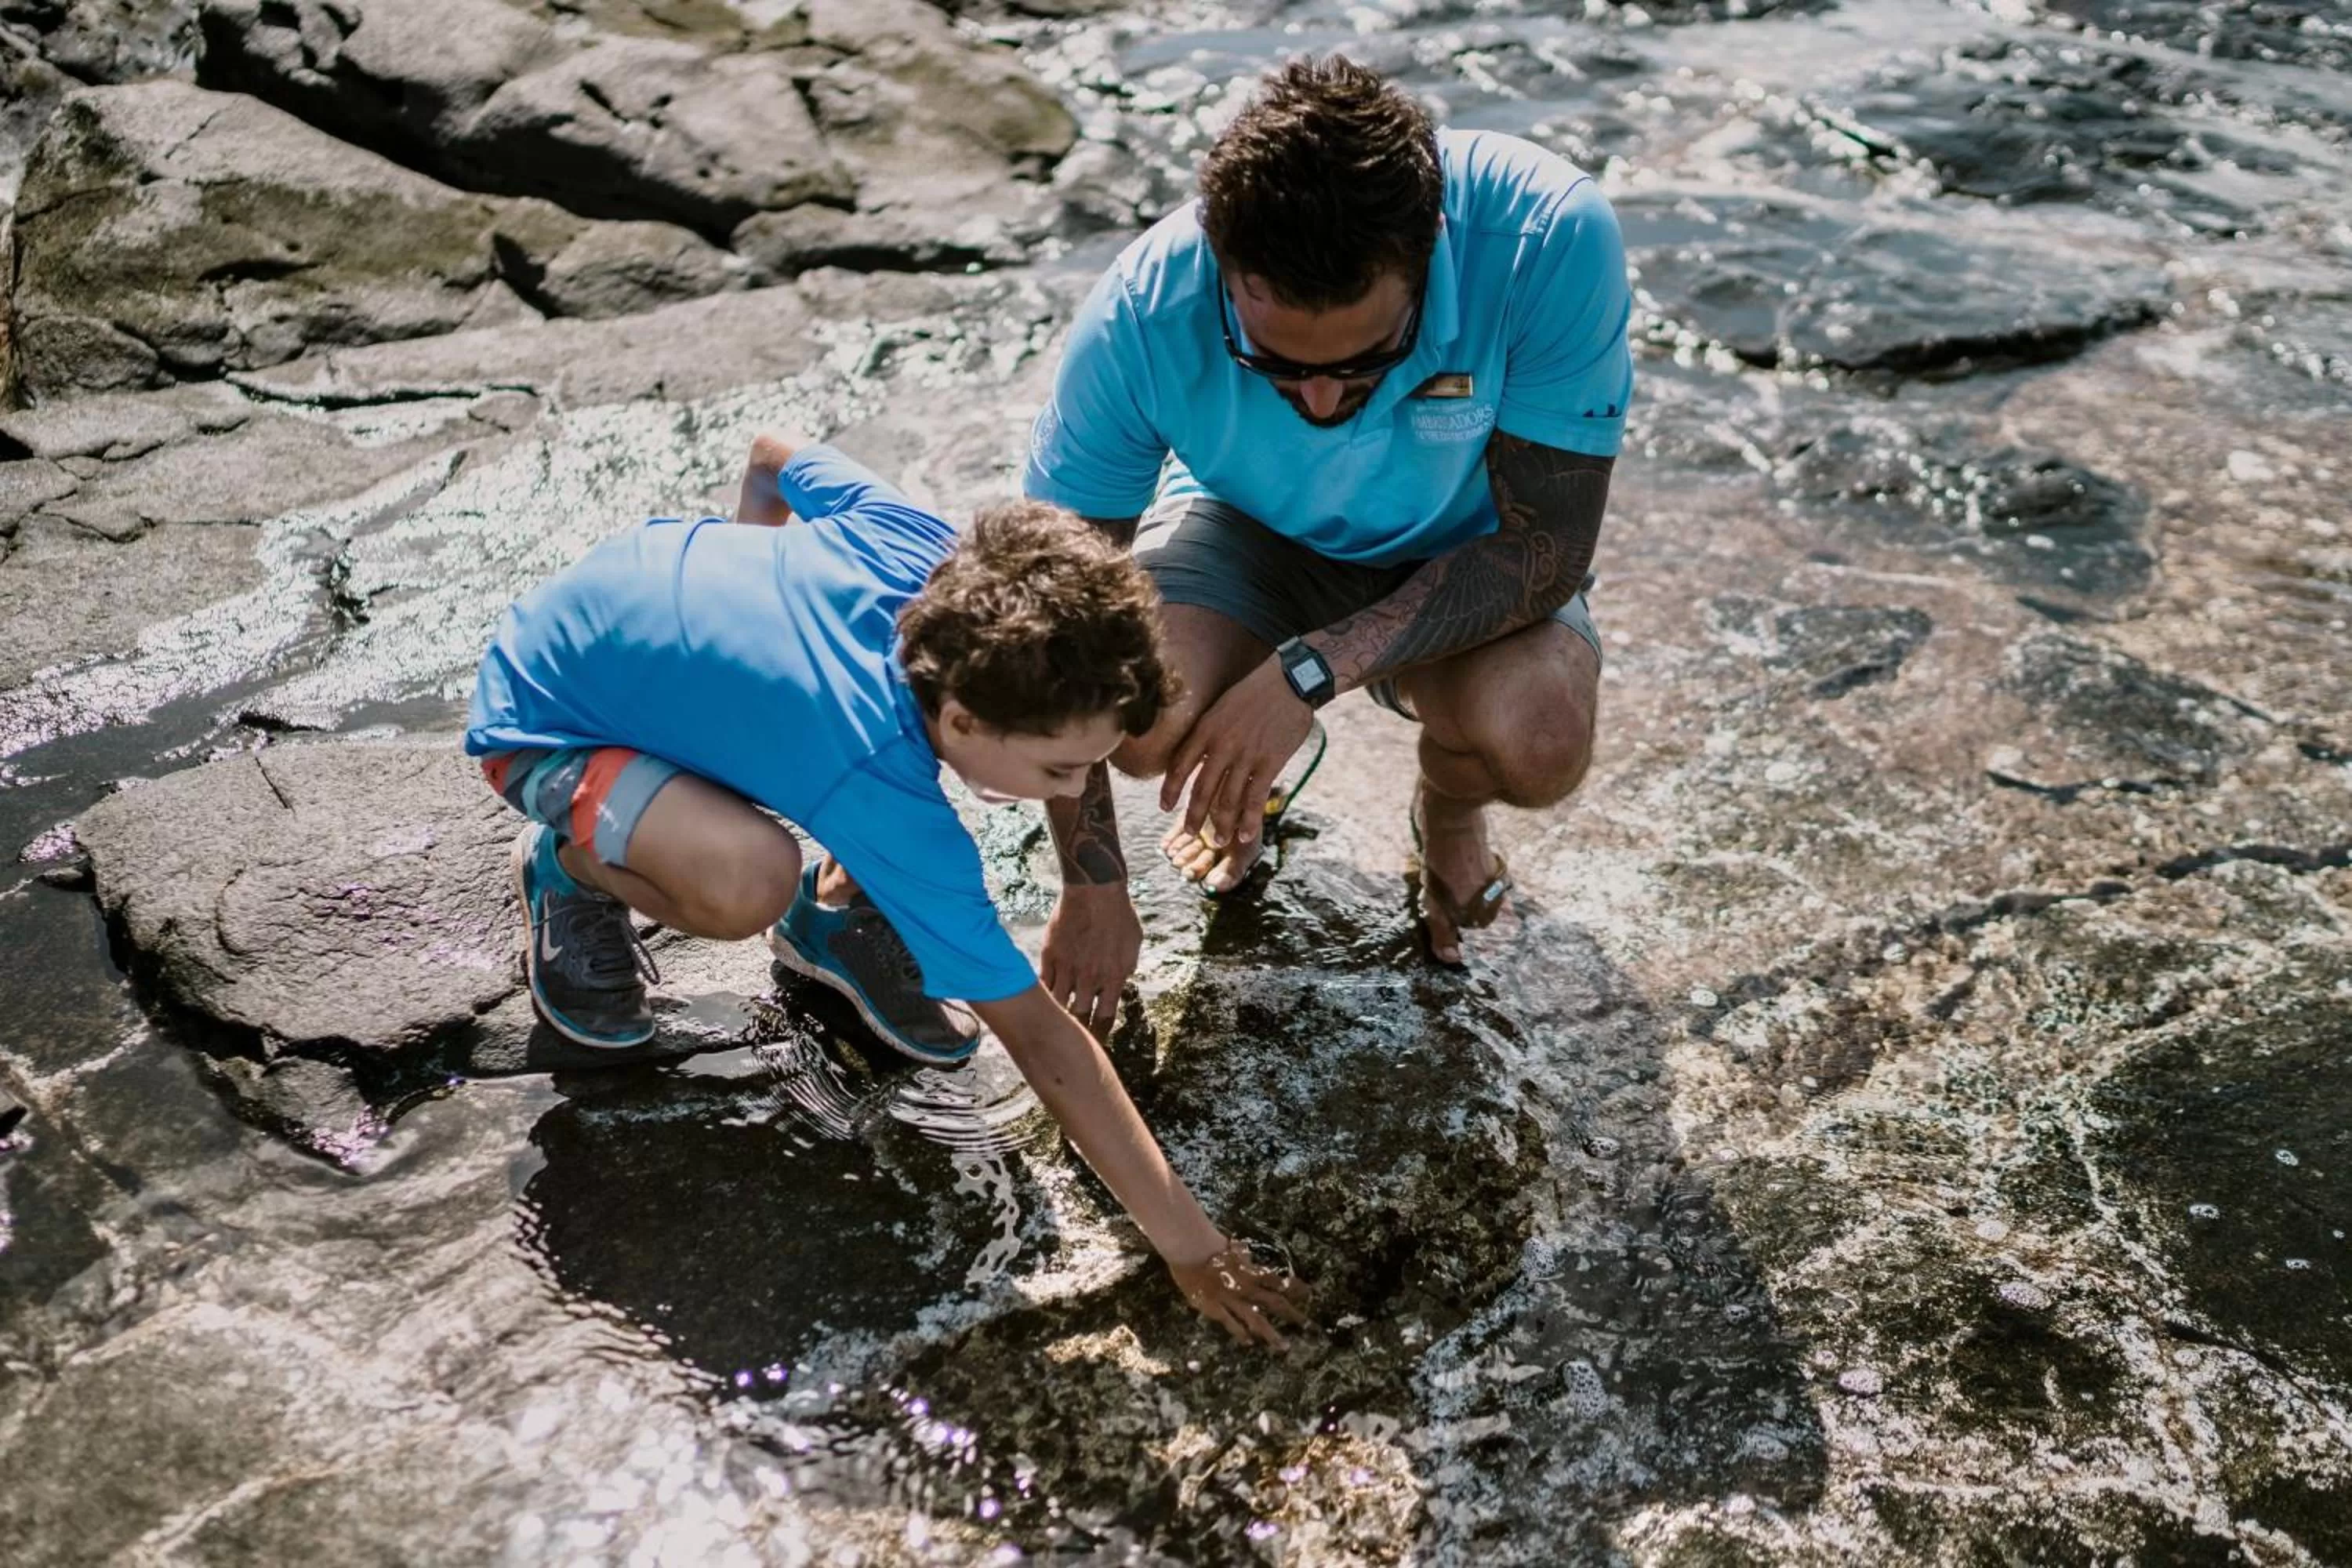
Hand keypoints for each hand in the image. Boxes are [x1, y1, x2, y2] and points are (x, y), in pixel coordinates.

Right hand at [1040, 881, 1140, 1037]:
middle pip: (1080, 1017)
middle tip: (1074, 1040)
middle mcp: (1089, 978)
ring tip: (1054, 1026)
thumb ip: (1126, 968)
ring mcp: (1067, 968)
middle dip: (1078, 1032)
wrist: (1094, 890)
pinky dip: (1043, 995)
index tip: (1097, 1042)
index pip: (1106, 1017)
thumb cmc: (1119, 915)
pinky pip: (1043, 984)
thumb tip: (1121, 982)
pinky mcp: (1050, 956)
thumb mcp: (1133, 944)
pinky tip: (1042, 1003)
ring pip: (1058, 1004)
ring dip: (1058, 1017)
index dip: (1101, 1034)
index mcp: (1114, 977)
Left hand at [1160, 657, 1314, 871]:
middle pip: (1201, 789)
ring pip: (1227, 799)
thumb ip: (1209, 732)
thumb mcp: (1222, 705)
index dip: (1171, 790)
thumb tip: (1198, 754)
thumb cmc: (1255, 691)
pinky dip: (1249, 820)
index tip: (1165, 807)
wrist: (1290, 680)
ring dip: (1221, 825)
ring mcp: (1246, 755)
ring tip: (1218, 841)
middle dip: (1194, 816)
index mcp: (1206, 728)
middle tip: (1190, 834)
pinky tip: (1246, 835)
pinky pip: (1255, 798)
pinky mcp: (1270, 762)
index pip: (1180, 765)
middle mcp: (1222, 744)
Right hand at [1167, 1240, 1312, 1347]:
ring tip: (1284, 1346)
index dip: (1295, 1288)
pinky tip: (1249, 1342)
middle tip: (1306, 1324)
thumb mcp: (1232, 1248)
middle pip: (1274, 1302)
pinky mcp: (1215, 1307)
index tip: (1309, 1293)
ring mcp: (1232, 1299)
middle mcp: (1247, 1288)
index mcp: (1252, 1272)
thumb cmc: (1210, 1245)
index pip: (1279, 1281)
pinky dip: (1240, 1333)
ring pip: (1256, 1319)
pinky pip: (1230, 1323)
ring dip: (1271, 1333)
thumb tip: (1247, 1255)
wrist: (1192, 1250)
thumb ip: (1242, 1255)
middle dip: (1291, 1313)